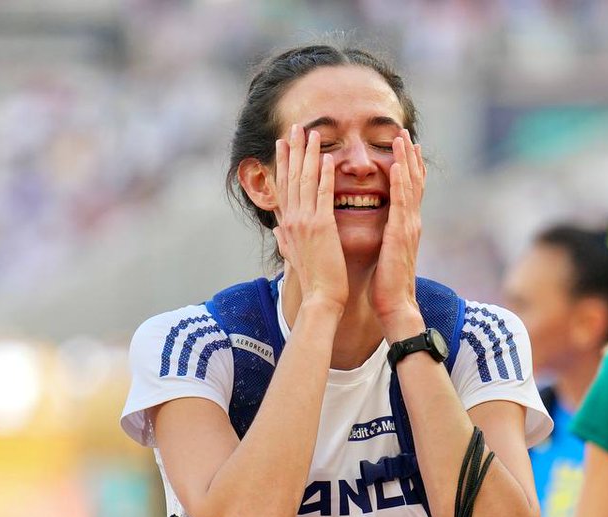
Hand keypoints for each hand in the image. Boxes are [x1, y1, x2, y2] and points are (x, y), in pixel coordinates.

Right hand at [274, 125, 347, 312]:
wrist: (320, 299)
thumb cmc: (313, 281)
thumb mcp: (294, 257)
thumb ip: (286, 240)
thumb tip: (279, 230)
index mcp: (287, 226)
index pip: (283, 187)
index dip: (282, 163)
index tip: (283, 143)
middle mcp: (293, 220)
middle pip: (292, 178)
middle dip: (294, 150)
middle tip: (296, 127)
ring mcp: (306, 223)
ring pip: (306, 181)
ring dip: (309, 155)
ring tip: (313, 133)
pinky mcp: (323, 228)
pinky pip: (324, 195)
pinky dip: (325, 175)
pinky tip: (328, 158)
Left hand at [371, 130, 424, 325]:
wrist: (395, 306)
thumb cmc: (385, 287)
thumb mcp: (384, 256)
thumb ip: (383, 239)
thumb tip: (377, 231)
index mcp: (405, 228)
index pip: (408, 192)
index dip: (406, 169)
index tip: (402, 148)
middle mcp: (411, 223)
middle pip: (414, 182)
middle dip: (409, 156)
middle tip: (404, 132)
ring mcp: (409, 227)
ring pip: (410, 185)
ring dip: (406, 159)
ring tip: (401, 137)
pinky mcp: (401, 233)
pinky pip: (402, 201)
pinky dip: (401, 181)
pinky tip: (398, 163)